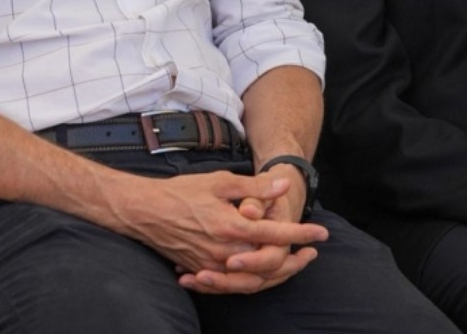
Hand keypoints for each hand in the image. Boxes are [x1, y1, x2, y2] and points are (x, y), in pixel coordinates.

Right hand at [114, 170, 326, 293]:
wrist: (145, 211)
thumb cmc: (182, 192)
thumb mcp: (221, 182)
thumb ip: (255, 187)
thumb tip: (284, 185)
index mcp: (232, 227)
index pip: (276, 233)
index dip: (301, 233)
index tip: (321, 233)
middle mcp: (225, 252)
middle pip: (269, 266)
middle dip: (294, 261)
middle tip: (311, 253)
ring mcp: (212, 266)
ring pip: (252, 280)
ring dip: (276, 275)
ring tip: (293, 265)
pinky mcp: (201, 271)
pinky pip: (231, 285)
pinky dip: (249, 281)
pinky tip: (260, 275)